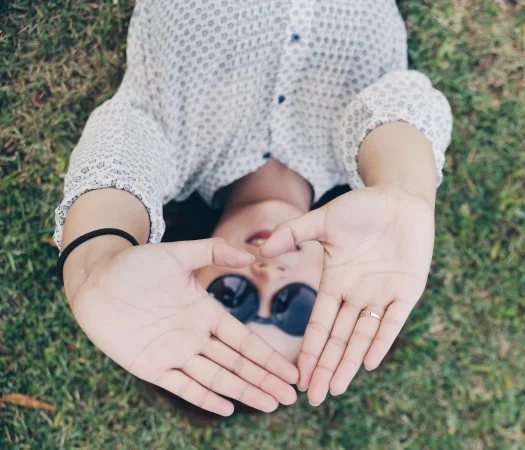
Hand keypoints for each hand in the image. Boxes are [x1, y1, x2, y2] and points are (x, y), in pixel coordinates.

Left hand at [67, 237, 298, 414]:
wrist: (95, 279)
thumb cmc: (136, 264)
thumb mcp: (178, 254)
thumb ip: (214, 251)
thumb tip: (251, 254)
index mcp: (206, 313)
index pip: (244, 340)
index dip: (268, 357)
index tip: (290, 370)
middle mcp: (195, 337)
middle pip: (237, 364)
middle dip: (264, 380)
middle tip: (290, 397)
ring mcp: (175, 353)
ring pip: (216, 377)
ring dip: (244, 390)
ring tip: (270, 404)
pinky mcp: (150, 367)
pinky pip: (182, 386)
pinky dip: (204, 397)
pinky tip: (227, 407)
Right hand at [259, 186, 433, 404]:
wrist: (399, 198)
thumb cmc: (361, 207)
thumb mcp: (323, 220)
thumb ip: (293, 233)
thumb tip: (261, 249)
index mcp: (335, 282)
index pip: (319, 324)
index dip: (309, 349)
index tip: (297, 375)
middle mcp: (356, 294)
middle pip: (338, 339)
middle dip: (325, 367)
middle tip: (314, 397)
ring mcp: (381, 294)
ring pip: (363, 336)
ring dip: (349, 362)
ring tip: (335, 388)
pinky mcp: (407, 290)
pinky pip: (393, 321)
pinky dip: (381, 340)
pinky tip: (368, 362)